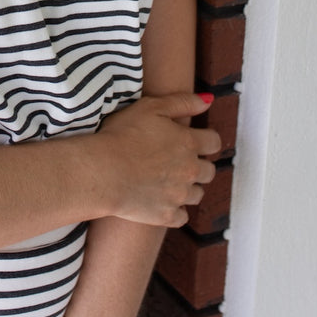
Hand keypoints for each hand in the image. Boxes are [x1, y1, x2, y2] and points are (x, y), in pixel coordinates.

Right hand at [96, 92, 219, 226]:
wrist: (102, 170)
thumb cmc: (123, 134)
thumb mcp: (151, 107)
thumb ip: (182, 102)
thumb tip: (209, 100)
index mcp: (188, 143)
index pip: (214, 142)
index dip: (206, 140)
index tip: (194, 140)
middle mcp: (190, 171)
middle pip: (209, 171)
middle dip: (199, 165)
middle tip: (178, 161)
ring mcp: (179, 195)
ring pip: (197, 194)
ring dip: (188, 187)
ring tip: (168, 181)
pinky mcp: (167, 216)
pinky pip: (182, 216)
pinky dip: (175, 210)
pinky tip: (161, 200)